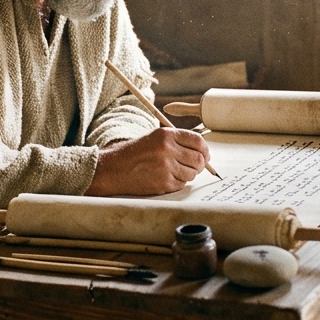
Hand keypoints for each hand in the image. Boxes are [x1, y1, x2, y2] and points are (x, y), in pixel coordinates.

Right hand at [86, 128, 209, 195]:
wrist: (113, 169)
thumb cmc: (134, 153)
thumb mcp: (154, 138)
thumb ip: (177, 142)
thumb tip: (202, 152)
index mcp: (166, 135)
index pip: (198, 141)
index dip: (205, 150)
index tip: (206, 156)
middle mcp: (167, 149)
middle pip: (199, 159)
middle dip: (199, 165)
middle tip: (194, 167)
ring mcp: (166, 167)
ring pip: (192, 174)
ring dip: (188, 175)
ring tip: (174, 172)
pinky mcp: (163, 183)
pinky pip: (181, 184)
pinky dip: (177, 183)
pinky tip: (165, 178)